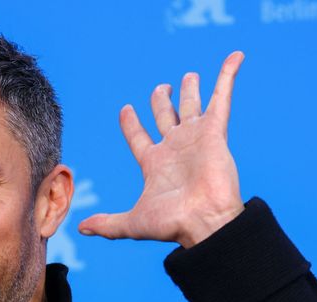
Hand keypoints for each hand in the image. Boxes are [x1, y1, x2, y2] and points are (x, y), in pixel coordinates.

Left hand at [78, 51, 245, 247]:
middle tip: (161, 89)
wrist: (204, 221)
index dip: (131, 123)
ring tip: (188, 76)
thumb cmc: (172, 223)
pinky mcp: (215, 131)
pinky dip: (228, 75)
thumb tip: (81, 229)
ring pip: (191, 105)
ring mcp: (195, 138)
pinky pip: (222, 96)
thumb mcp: (133, 222)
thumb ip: (107, 223)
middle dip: (162, 101)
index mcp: (155, 163)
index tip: (125, 109)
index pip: (139, 137)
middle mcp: (175, 148)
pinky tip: (235, 56)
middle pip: (166, 116)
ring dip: (190, 89)